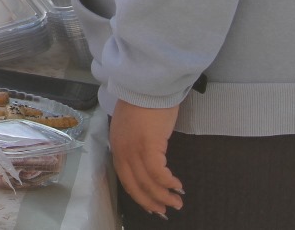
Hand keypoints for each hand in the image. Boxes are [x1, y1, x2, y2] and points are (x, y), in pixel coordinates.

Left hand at [111, 100, 184, 217]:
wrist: (148, 84)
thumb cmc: (144, 101)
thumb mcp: (133, 126)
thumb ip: (134, 144)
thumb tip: (146, 160)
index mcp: (117, 145)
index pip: (125, 178)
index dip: (138, 194)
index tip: (150, 204)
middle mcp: (122, 150)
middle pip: (134, 184)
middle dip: (150, 201)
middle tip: (165, 210)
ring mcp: (133, 148)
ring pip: (147, 182)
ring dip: (163, 195)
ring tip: (177, 202)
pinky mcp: (148, 145)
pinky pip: (158, 172)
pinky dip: (168, 182)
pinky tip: (177, 185)